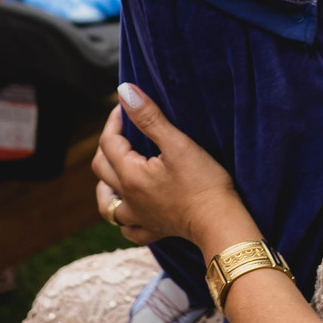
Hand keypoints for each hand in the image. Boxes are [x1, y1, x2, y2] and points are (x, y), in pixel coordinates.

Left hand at [91, 84, 238, 246]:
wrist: (220, 221)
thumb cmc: (203, 181)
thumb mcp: (177, 143)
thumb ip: (149, 117)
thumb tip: (125, 92)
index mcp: (130, 175)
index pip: (109, 142)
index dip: (115, 120)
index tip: (126, 106)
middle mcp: (128, 198)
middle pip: (101, 169)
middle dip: (108, 145)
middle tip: (124, 130)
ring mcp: (140, 218)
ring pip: (106, 205)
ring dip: (105, 185)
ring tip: (114, 171)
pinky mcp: (154, 230)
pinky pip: (128, 228)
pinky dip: (124, 219)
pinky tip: (131, 210)